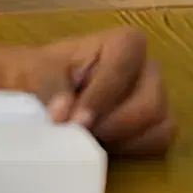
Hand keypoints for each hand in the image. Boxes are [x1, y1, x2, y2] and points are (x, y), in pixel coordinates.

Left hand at [1, 26, 179, 155]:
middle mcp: (147, 68)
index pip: (124, 69)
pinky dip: (132, 149)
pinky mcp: (154, 124)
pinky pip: (159, 141)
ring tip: (87, 138)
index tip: (74, 121)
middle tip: (80, 134)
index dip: (101, 98)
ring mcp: (155, 97)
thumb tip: (63, 115)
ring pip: (158, 125)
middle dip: (113, 125)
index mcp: (124, 43)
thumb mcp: (33, 70)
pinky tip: (103, 145)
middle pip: (150, 104)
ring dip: (121, 139)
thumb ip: (48, 86)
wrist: (33, 93)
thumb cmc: (36, 74)